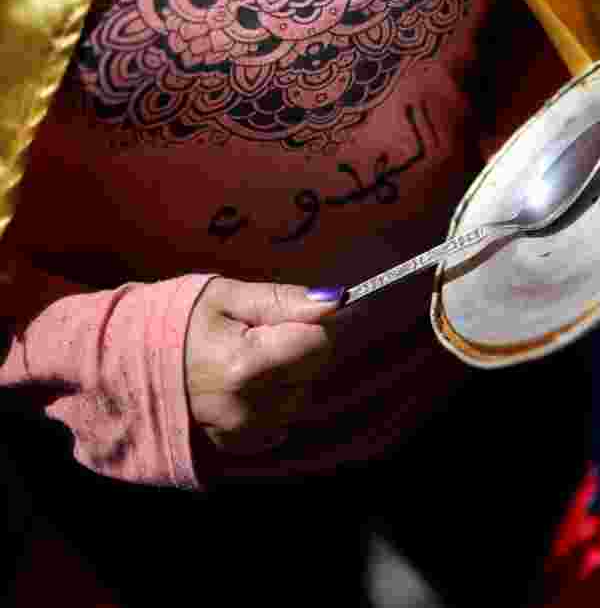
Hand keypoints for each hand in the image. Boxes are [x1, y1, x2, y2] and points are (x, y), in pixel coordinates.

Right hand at [184, 278, 341, 455]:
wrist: (124, 362)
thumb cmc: (174, 321)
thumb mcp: (225, 296)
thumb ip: (282, 300)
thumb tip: (335, 300)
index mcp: (246, 363)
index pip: (319, 343)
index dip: (307, 324)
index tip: (279, 317)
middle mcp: (250, 405)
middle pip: (313, 371)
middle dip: (297, 349)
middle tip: (255, 337)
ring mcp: (245, 430)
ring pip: (300, 395)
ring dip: (286, 377)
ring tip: (244, 361)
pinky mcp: (239, 444)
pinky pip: (282, 419)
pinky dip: (272, 401)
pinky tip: (242, 387)